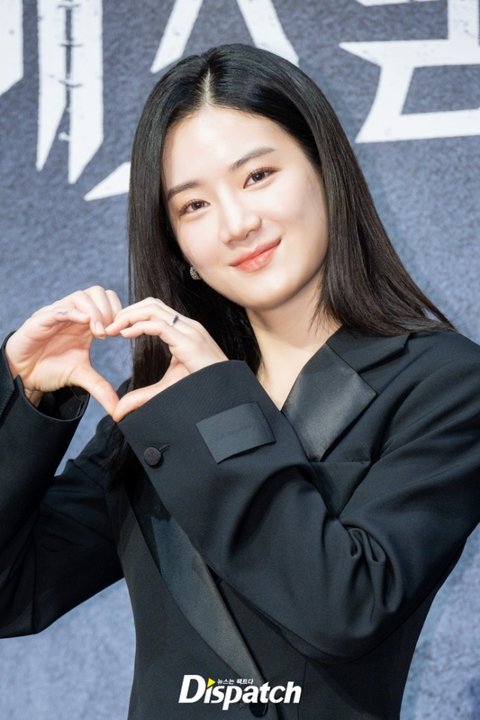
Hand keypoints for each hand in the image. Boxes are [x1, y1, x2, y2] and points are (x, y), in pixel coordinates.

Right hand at [5, 286, 121, 414]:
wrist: (25, 374)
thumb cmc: (52, 368)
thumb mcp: (81, 376)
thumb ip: (101, 387)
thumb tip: (118, 408)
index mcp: (87, 322)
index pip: (108, 300)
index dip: (118, 312)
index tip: (121, 334)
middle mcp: (74, 314)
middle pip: (98, 292)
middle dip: (108, 310)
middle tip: (110, 333)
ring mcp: (57, 314)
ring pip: (80, 297)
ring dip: (94, 312)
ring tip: (98, 333)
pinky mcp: (40, 320)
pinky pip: (57, 309)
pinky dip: (72, 312)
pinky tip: (83, 322)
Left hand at [106, 297, 227, 420]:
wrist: (226, 397)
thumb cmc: (201, 391)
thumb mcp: (166, 390)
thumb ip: (142, 396)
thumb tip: (119, 412)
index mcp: (185, 331)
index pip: (155, 310)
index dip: (133, 314)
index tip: (115, 329)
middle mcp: (188, 326)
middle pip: (151, 303)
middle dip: (127, 311)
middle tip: (108, 326)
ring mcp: (189, 331)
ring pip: (153, 308)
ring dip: (129, 315)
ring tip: (113, 329)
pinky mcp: (188, 342)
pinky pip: (159, 325)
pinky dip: (138, 326)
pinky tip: (125, 335)